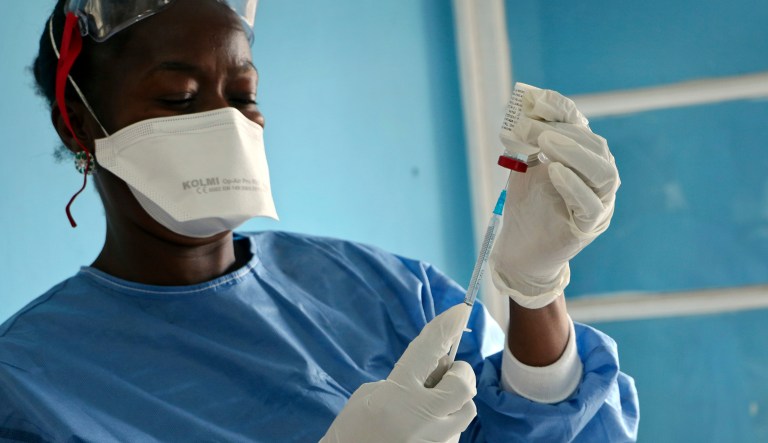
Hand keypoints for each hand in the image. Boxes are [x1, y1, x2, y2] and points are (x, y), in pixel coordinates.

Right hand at [321, 304, 475, 442]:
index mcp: (397, 395)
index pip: (428, 351)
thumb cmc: (350, 432)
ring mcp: (434, 441)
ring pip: (466, 411)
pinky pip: (455, 433)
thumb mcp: (368, 396)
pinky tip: (422, 430)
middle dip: (460, 375)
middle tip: (445, 376)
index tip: (459, 311)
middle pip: (463, 385)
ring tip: (429, 409)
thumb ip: (402, 381)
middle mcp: (420, 417)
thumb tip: (432, 372)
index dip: (445, 327)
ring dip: (454, 403)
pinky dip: (445, 426)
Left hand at [490, 88, 619, 308]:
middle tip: (533, 128)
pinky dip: (573, 184)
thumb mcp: (526, 165)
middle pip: (595, 147)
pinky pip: (590, 204)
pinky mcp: (590, 226)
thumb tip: (528, 103)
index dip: (562, 112)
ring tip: (545, 143)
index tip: (537, 102)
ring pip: (603, 173)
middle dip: (563, 132)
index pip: (582, 128)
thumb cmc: (527, 204)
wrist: (520, 248)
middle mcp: (599, 179)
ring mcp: (600, 203)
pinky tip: (553, 171)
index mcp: (586, 159)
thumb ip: (530, 139)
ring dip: (574, 153)